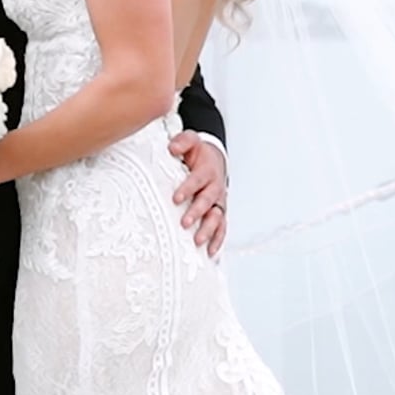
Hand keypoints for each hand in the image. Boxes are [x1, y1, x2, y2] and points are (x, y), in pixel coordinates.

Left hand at [168, 132, 227, 258]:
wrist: (214, 160)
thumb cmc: (198, 154)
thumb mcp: (191, 141)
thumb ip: (182, 141)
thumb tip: (172, 148)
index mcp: (207, 170)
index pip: (198, 179)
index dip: (188, 188)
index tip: (176, 198)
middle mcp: (215, 187)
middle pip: (208, 200)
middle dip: (197, 212)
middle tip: (185, 222)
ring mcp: (219, 201)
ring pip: (217, 217)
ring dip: (209, 230)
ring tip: (198, 241)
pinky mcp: (219, 212)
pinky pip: (222, 228)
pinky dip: (218, 240)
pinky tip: (210, 252)